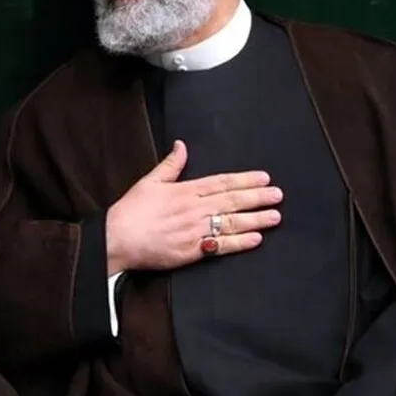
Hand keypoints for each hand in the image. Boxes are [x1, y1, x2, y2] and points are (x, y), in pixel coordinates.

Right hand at [105, 140, 282, 272]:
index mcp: (185, 190)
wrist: (118, 238)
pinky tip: (256, 239)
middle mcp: (194, 209)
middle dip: (257, 197)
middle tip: (278, 195)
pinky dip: (240, 242)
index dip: (244, 180)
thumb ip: (170, 164)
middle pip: (232, 201)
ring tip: (275, 216)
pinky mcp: (193, 250)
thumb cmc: (131, 211)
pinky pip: (221, 245)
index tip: (263, 178)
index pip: (221, 182)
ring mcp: (195, 230)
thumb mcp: (149, 181)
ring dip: (255, 219)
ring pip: (231, 222)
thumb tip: (181, 145)